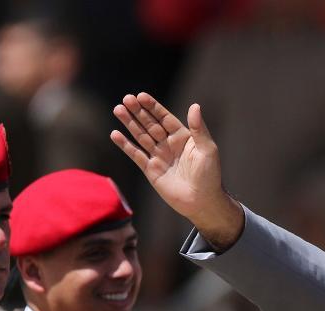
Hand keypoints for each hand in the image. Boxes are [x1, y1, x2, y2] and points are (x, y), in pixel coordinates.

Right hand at [110, 93, 243, 248]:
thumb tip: (195, 105)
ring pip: (141, 137)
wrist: (202, 201)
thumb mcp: (207, 149)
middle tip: (126, 99)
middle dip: (138, 112)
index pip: (165, 118)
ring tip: (118, 110)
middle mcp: (169, 144)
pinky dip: (126, 145)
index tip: (141, 96)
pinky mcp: (151, 170)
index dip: (153, 107)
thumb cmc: (209, 175)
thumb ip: (199, 128)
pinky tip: (115, 135)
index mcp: (183, 137)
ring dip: (129, 124)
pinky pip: (136, 155)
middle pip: (150, 124)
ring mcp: (159, 157)